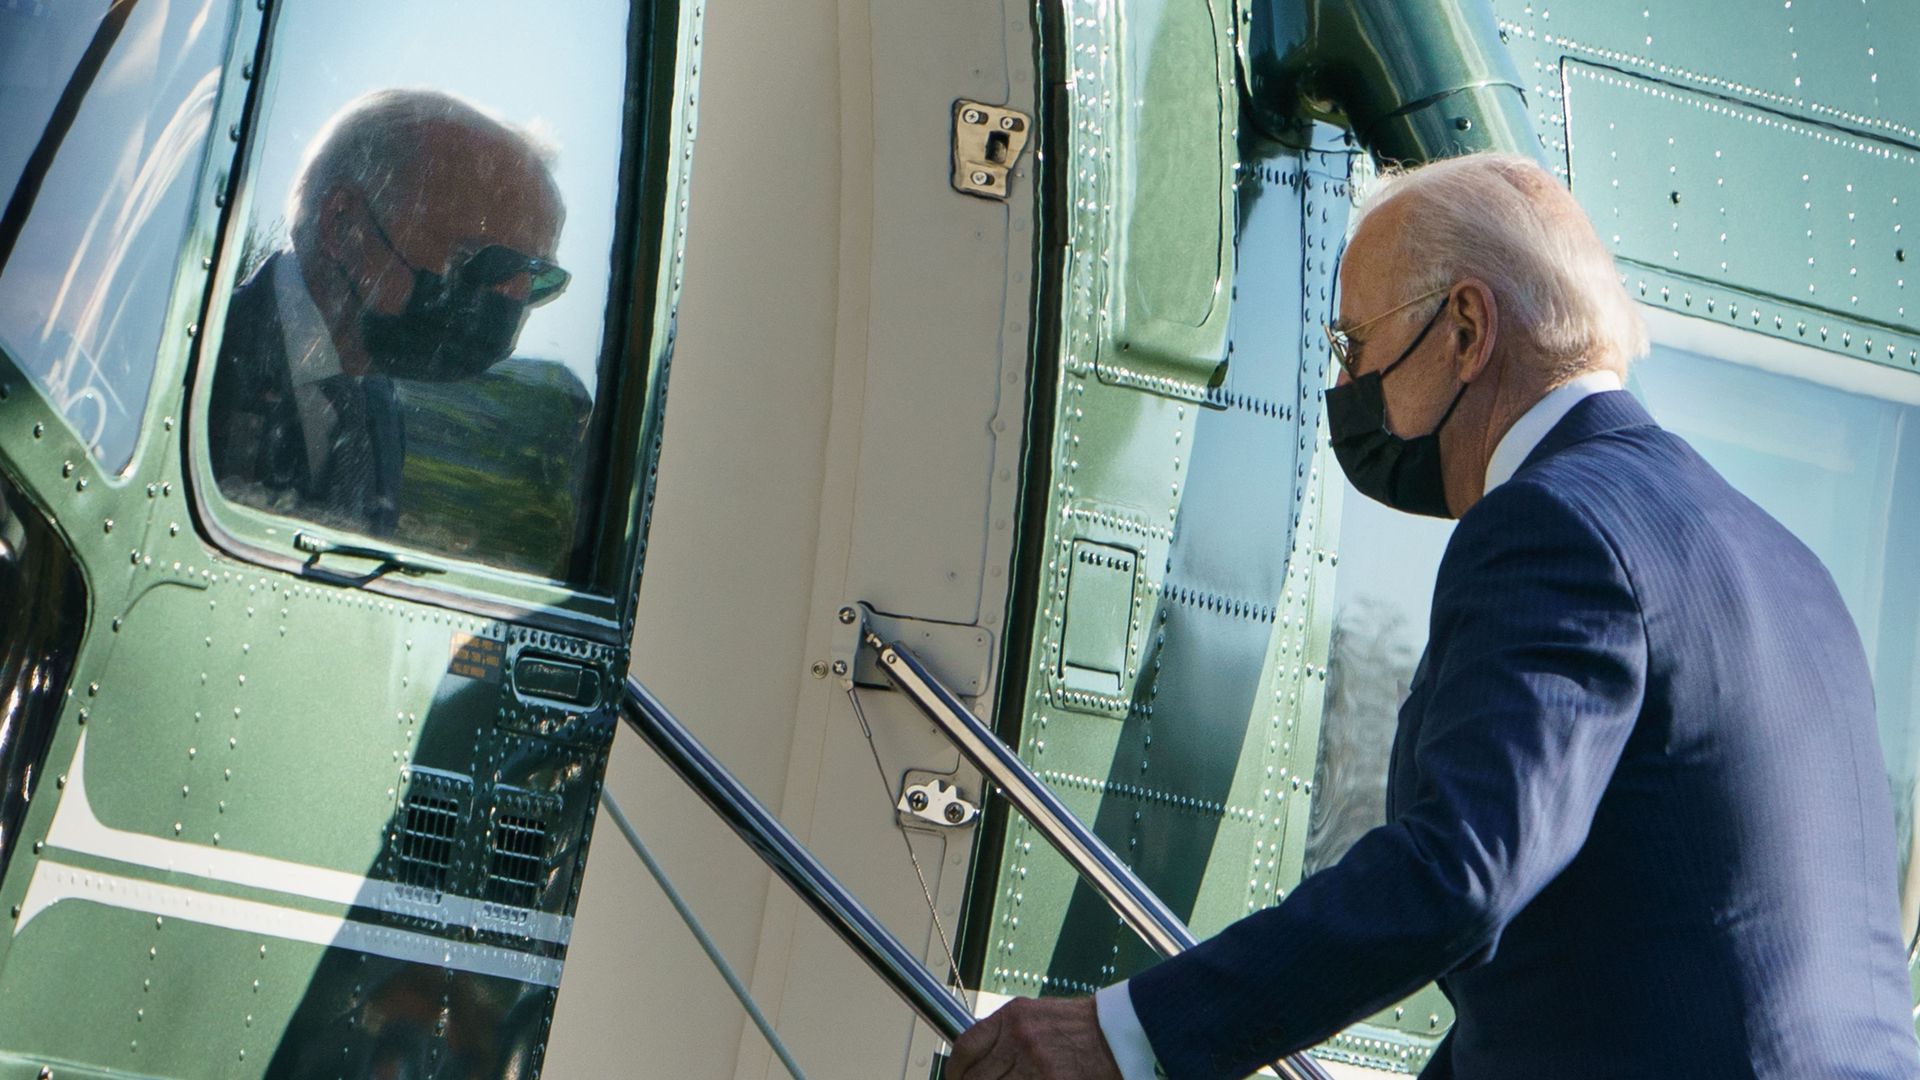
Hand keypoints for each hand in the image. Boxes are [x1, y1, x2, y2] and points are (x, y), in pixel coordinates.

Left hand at [947, 995, 1123, 1079]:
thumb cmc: (1081, 1027)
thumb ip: (1004, 1035)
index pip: (966, 1047)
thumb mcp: (1036, 1016)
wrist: (1121, 1033)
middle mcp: (1020, 1037)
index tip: (957, 1079)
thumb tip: (976, 1061)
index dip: (955, 1071)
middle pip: (976, 1078)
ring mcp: (1035, 1063)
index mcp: (1013, 1015)